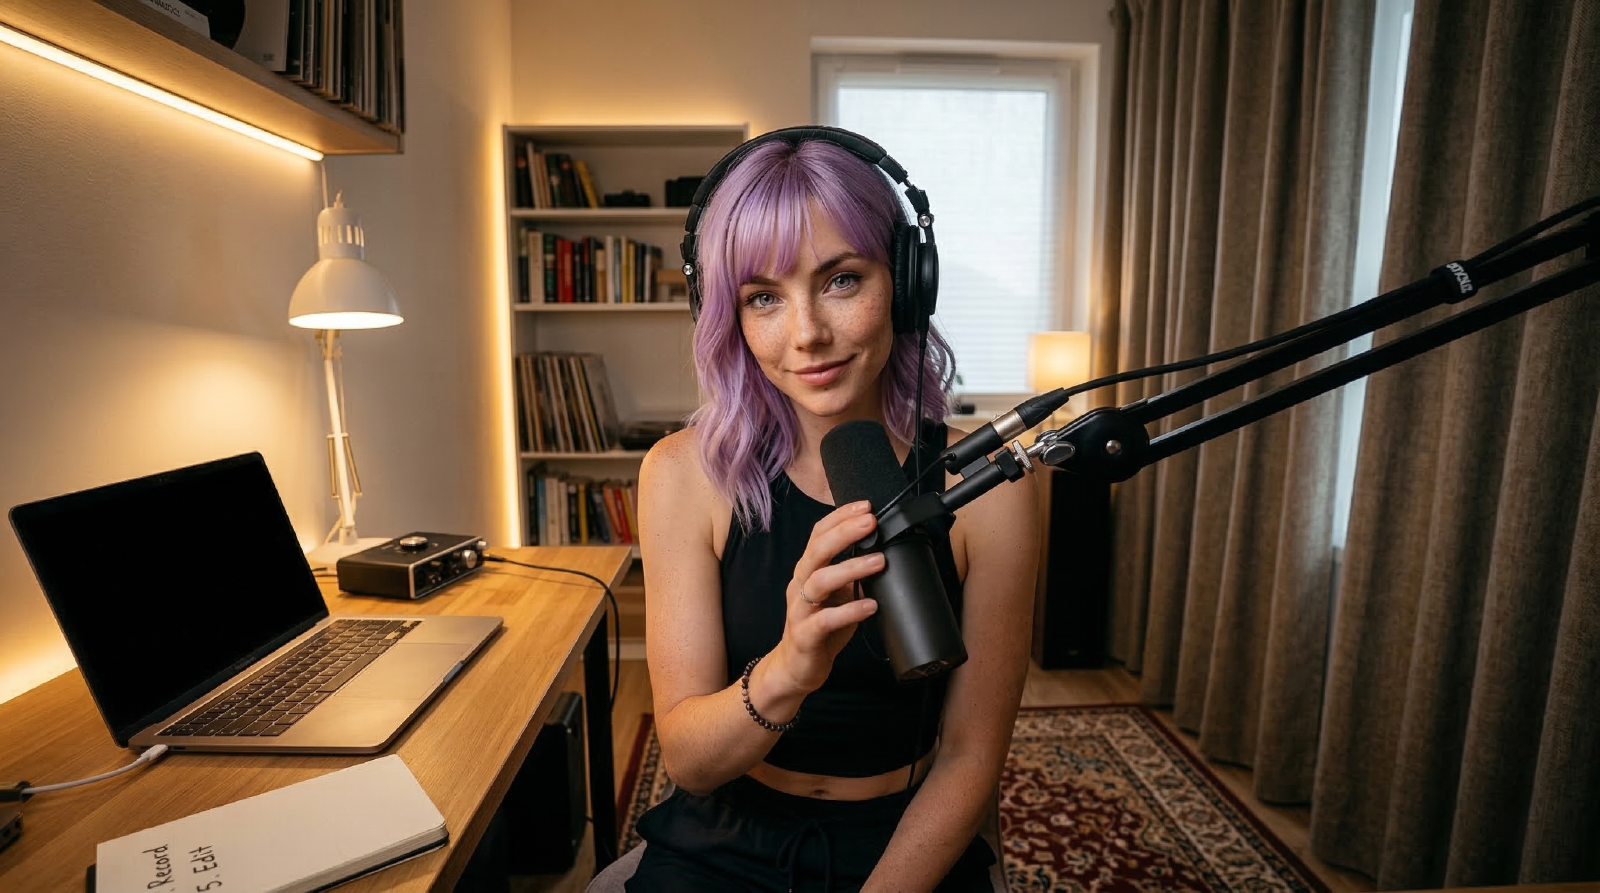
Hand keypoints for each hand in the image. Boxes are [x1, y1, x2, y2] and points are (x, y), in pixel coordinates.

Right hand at [769, 500, 884, 693]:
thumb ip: (852, 575)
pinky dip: (849, 611)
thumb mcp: (838, 595)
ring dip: (851, 568)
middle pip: (817, 551)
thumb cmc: (820, 628)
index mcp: (808, 571)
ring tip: (879, 561)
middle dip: (844, 532)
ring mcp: (800, 610)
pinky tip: (870, 606)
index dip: (840, 517)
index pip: (818, 534)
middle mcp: (800, 585)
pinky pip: (825, 620)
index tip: (866, 506)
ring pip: (819, 581)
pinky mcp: (805, 635)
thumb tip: (883, 550)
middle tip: (871, 521)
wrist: (795, 668)